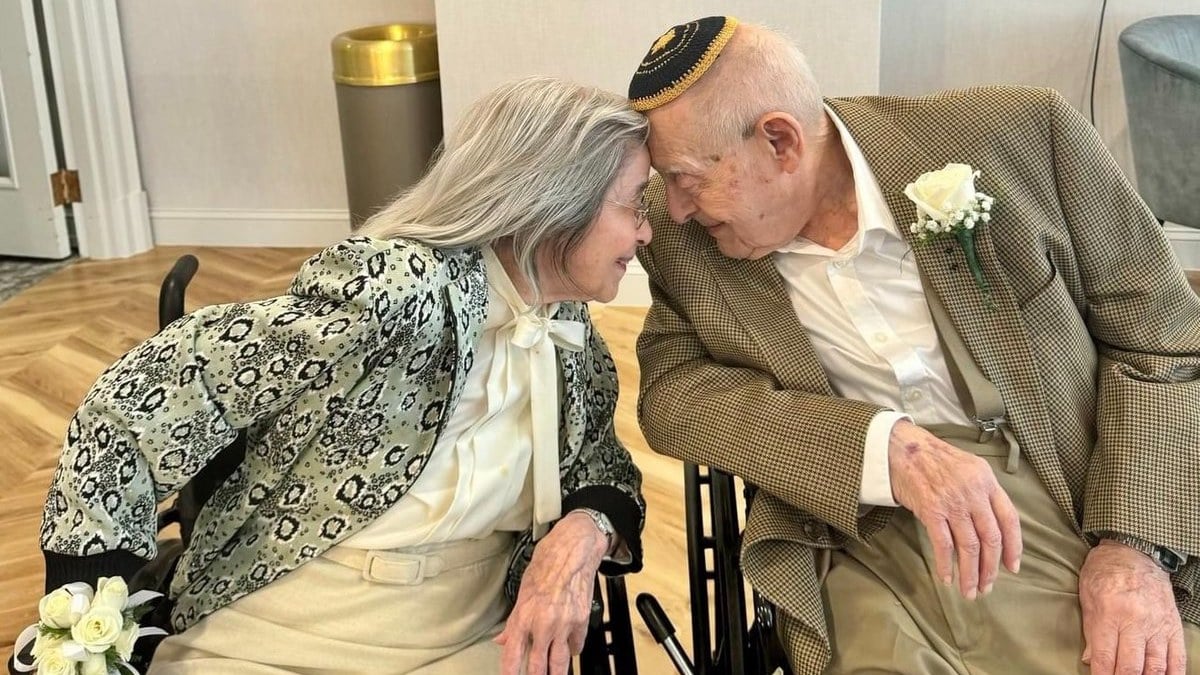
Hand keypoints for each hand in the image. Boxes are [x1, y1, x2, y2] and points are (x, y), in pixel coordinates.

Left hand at [495, 511, 608, 674]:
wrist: (574, 549)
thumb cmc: (548, 561)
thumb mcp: (522, 589)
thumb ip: (514, 621)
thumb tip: (504, 639)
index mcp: (525, 615)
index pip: (512, 655)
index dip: (510, 673)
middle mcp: (544, 624)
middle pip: (537, 666)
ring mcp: (565, 625)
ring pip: (560, 663)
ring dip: (555, 673)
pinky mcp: (582, 621)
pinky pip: (577, 646)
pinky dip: (572, 651)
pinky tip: (569, 652)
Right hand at [887, 419, 1021, 598]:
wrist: (903, 448)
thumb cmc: (934, 459)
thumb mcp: (969, 468)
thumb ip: (983, 493)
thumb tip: (991, 526)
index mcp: (987, 481)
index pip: (1010, 519)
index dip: (1014, 547)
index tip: (1012, 567)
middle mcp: (974, 493)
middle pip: (990, 538)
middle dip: (990, 568)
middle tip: (987, 587)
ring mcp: (953, 502)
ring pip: (969, 546)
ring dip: (970, 573)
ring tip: (970, 590)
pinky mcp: (931, 509)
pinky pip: (943, 544)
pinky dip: (946, 564)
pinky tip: (946, 578)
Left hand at [1080, 539, 1186, 674]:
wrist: (1134, 552)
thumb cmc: (1103, 573)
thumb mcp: (1087, 598)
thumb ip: (1090, 632)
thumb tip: (1091, 661)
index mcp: (1109, 614)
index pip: (1105, 658)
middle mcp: (1135, 622)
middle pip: (1131, 667)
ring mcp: (1157, 625)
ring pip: (1154, 666)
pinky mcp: (1173, 626)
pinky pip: (1177, 658)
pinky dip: (1171, 674)